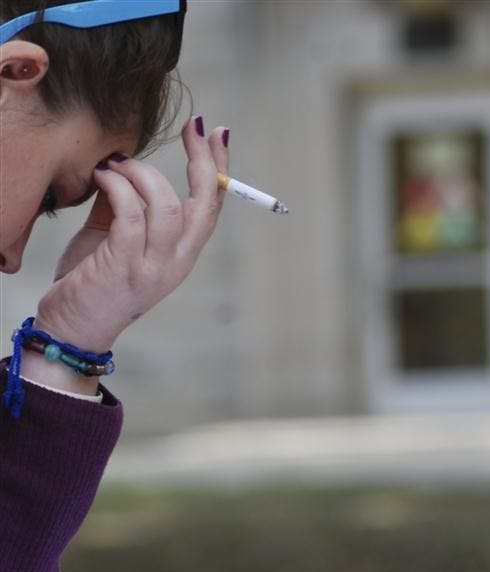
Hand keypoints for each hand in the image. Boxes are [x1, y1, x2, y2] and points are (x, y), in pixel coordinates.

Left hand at [33, 118, 228, 351]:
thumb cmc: (91, 283)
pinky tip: (102, 176)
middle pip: (203, 206)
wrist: (72, 329)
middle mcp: (175, 264)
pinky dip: (118, 186)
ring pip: (167, 206)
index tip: (216, 133)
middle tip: (192, 127)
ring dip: (142, 174)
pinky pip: (131, 214)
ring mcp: (151, 268)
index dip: (219, 169)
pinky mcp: (123, 267)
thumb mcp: (113, 237)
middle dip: (204, 161)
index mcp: (180, 256)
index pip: (211, 208)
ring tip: (115, 164)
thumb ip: (125, 204)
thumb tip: (124, 163)